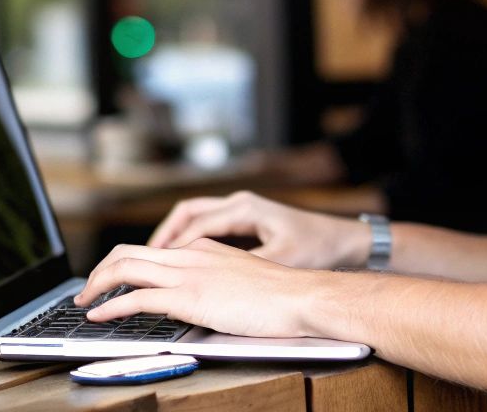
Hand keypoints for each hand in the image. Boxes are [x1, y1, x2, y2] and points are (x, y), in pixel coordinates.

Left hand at [74, 238, 335, 339]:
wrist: (302, 296)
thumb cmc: (282, 296)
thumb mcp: (241, 279)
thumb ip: (216, 282)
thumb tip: (198, 297)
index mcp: (203, 249)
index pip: (152, 250)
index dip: (125, 264)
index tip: (112, 281)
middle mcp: (190, 255)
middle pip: (128, 252)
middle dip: (101, 271)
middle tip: (87, 290)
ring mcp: (188, 274)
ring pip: (125, 268)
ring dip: (97, 285)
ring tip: (84, 302)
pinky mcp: (190, 297)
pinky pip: (138, 297)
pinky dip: (112, 306)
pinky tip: (100, 315)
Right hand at [148, 190, 369, 269]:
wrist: (346, 241)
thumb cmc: (318, 249)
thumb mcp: (281, 261)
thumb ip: (245, 269)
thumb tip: (211, 282)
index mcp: (245, 209)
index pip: (194, 223)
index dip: (169, 245)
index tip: (150, 264)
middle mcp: (239, 204)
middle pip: (187, 213)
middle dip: (162, 236)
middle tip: (141, 259)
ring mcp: (243, 210)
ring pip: (195, 218)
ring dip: (174, 237)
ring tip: (155, 261)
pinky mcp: (247, 222)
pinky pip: (208, 227)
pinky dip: (190, 241)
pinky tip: (185, 262)